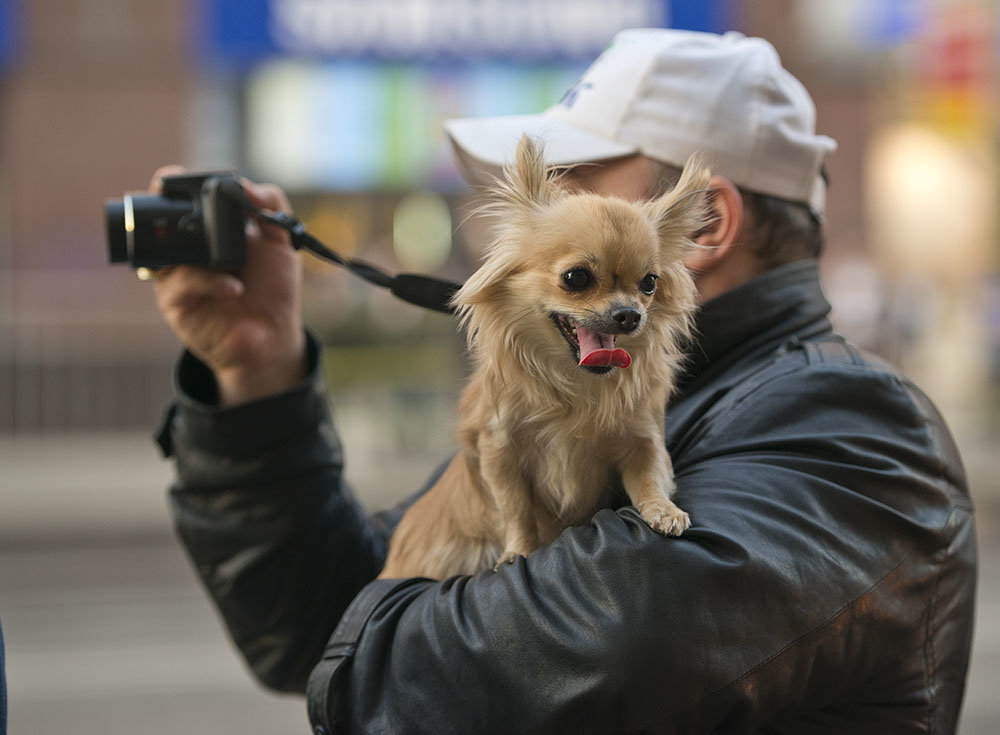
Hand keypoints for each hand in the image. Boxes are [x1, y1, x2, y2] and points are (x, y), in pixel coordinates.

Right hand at [150, 166, 306, 405]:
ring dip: (198, 249)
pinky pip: (181, 283)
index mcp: (207, 230)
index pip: (180, 198)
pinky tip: (234, 288)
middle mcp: (187, 250)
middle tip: (193, 208)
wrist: (274, 336)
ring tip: (234, 262)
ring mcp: (176, 275)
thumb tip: (244, 185)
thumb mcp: (280, 242)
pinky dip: (208, 281)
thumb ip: (271, 204)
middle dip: (171, 209)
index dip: (174, 183)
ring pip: (167, 249)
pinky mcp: (175, 302)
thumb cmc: (273, 288)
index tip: (179, 176)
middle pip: (160, 219)